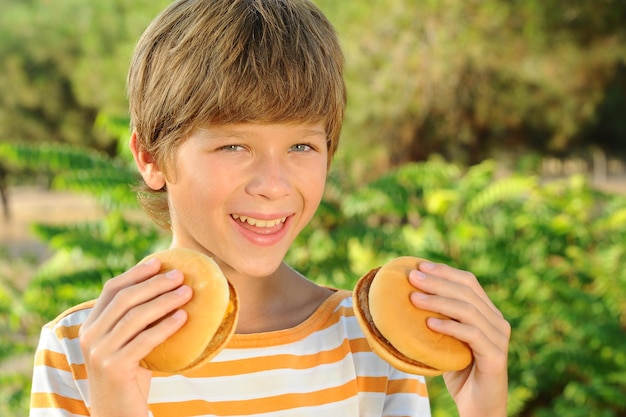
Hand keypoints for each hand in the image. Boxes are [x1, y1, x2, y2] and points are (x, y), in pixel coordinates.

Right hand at [78, 258, 192, 416]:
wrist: (117, 413)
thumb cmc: (129, 375)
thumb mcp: (128, 342)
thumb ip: (137, 320)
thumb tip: (169, 287)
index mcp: (90, 325)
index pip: (112, 289)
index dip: (135, 273)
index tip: (159, 262)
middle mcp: (90, 336)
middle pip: (124, 298)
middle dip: (154, 283)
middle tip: (181, 275)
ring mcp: (99, 353)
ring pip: (135, 317)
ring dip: (164, 301)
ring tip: (188, 293)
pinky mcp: (114, 368)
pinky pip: (145, 340)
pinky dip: (166, 326)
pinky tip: (183, 317)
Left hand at [408, 262, 509, 416]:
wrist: (478, 406)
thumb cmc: (460, 372)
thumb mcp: (446, 341)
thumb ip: (436, 320)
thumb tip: (407, 298)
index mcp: (488, 313)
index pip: (469, 282)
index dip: (445, 271)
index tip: (420, 266)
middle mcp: (497, 321)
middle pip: (467, 292)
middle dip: (437, 281)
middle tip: (412, 277)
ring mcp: (499, 338)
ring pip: (468, 310)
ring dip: (438, 301)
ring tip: (413, 298)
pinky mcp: (495, 356)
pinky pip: (471, 334)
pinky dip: (449, 326)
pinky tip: (429, 324)